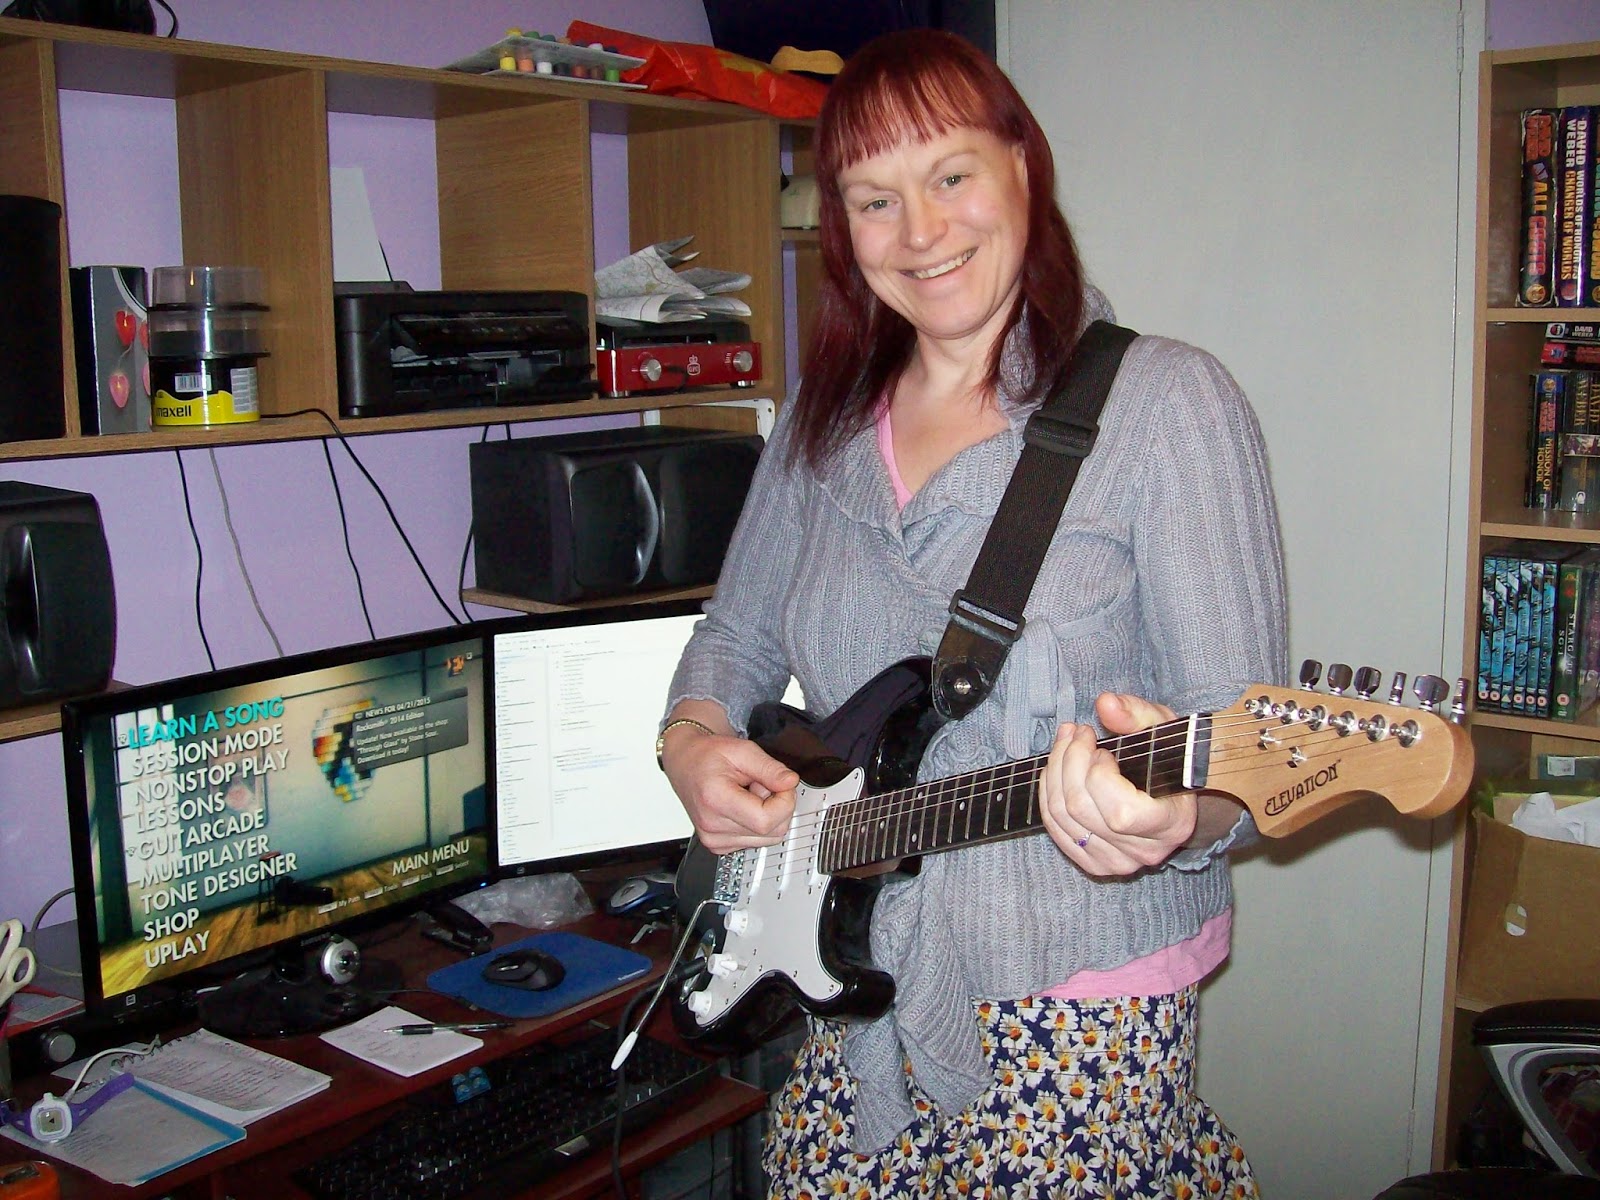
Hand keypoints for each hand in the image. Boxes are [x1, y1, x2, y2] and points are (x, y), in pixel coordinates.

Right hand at [660, 724, 798, 854]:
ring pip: (767, 839)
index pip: (765, 820)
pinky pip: (755, 842)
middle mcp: (712, 826)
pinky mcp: (717, 845)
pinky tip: (744, 806)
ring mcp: (713, 839)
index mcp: (715, 800)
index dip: (784, 802)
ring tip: (749, 794)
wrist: (686, 764)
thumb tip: (790, 783)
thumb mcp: (742, 750)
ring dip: (767, 815)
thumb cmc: (708, 756)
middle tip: (762, 784)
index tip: (783, 785)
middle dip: (778, 807)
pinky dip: (757, 824)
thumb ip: (769, 768)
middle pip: (771, 832)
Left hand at [1039, 692, 1197, 875]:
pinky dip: (1048, 793)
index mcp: (1171, 824)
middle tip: (1076, 732)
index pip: (1120, 812)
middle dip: (1069, 760)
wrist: (1170, 794)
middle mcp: (1145, 851)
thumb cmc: (1168, 759)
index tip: (1103, 749)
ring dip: (1055, 770)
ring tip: (1066, 741)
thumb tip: (1105, 703)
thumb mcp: (1162, 728)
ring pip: (1062, 816)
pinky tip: (1056, 769)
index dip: (1099, 774)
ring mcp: (1118, 862)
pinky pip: (1055, 829)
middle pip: (1081, 808)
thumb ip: (1136, 714)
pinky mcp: (1095, 864)